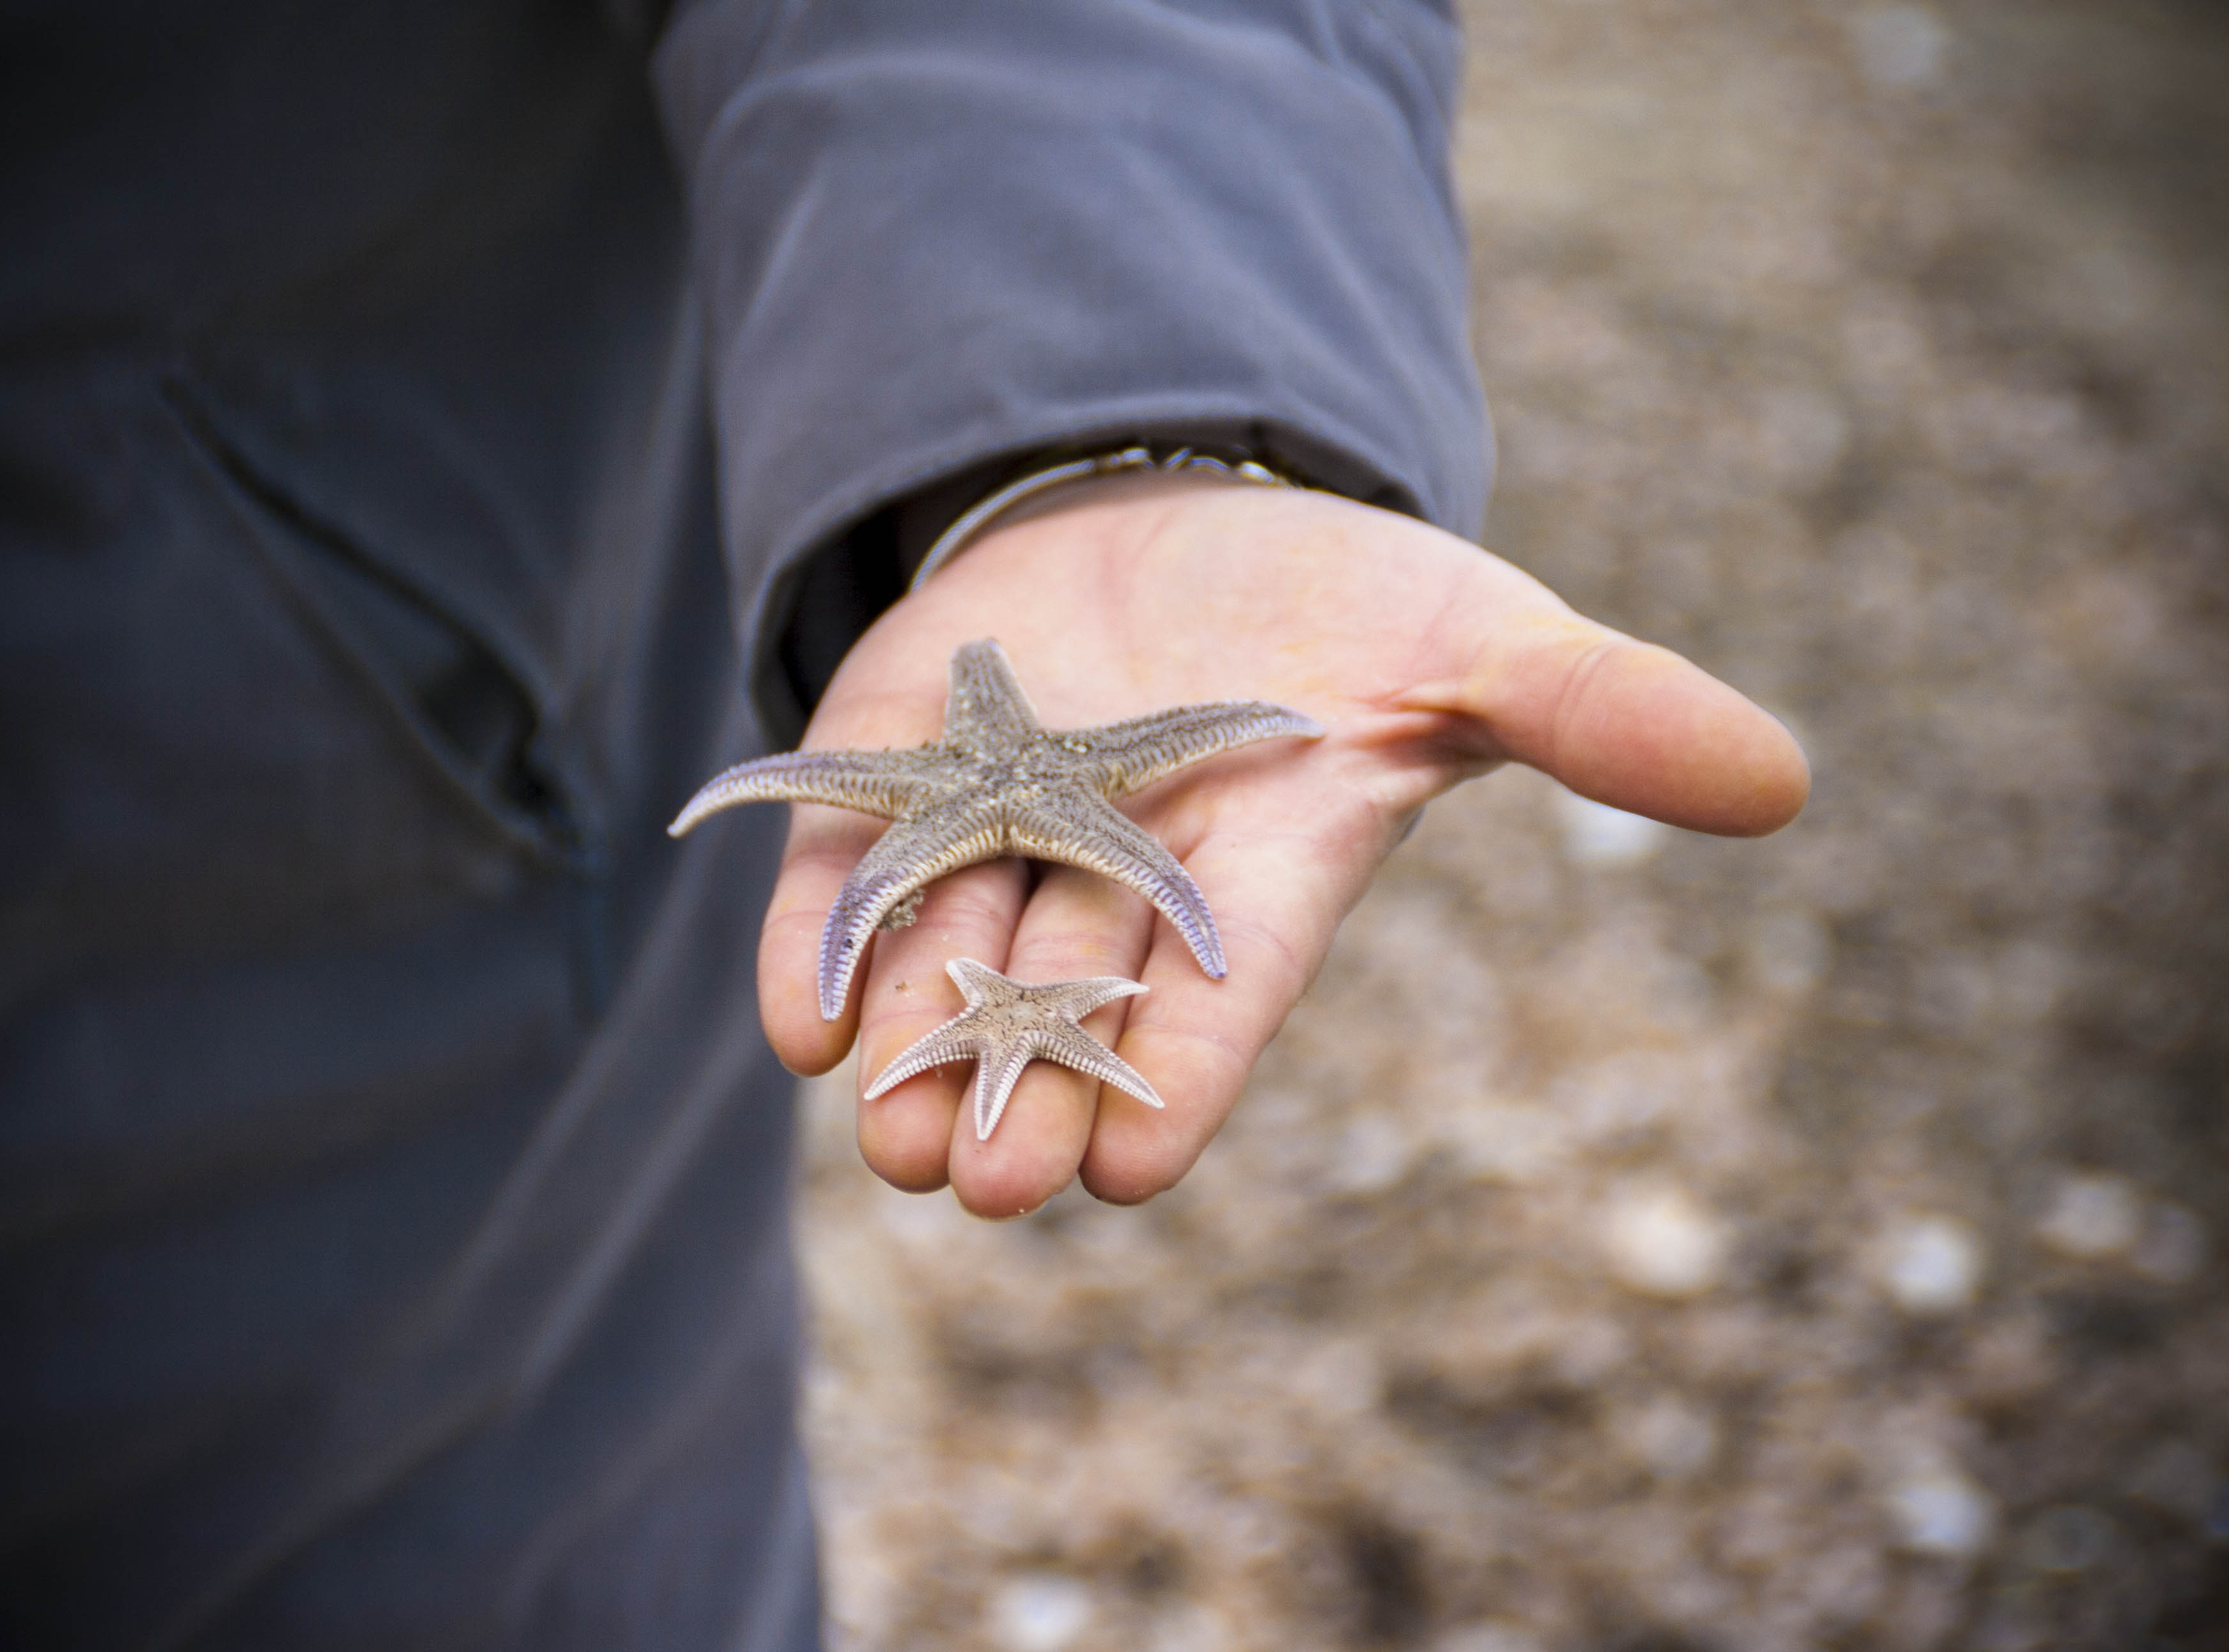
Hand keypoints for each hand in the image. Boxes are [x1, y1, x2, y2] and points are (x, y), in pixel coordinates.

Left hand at [759, 474, 1807, 1216]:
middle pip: (1072, 1010)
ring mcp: (996, 837)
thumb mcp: (1472, 638)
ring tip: (889, 1138)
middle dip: (1031, 1096)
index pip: (1225, 997)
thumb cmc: (1337, 602)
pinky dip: (820, 941)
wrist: (1164, 518)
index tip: (1130, 1174)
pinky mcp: (894, 779)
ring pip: (950, 964)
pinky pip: (846, 877)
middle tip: (986, 1186)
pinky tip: (797, 1020)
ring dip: (914, 1051)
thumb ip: (1597, 710)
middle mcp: (1119, 890)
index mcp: (1260, 881)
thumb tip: (1782, 781)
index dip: (1185, 1076)